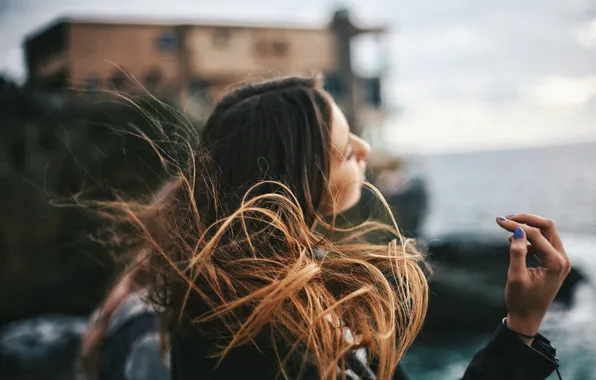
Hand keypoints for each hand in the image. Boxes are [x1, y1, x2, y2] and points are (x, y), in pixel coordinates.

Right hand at [496, 214, 570, 340]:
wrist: (527, 317)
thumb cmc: (520, 300)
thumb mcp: (515, 277)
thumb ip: (516, 252)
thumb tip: (517, 231)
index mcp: (555, 263)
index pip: (536, 234)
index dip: (517, 225)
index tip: (498, 221)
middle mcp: (562, 259)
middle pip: (547, 227)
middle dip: (526, 220)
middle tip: (506, 218)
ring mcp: (559, 260)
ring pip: (546, 232)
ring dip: (527, 227)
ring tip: (506, 226)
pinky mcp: (553, 262)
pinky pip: (543, 242)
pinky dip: (528, 237)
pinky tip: (512, 239)